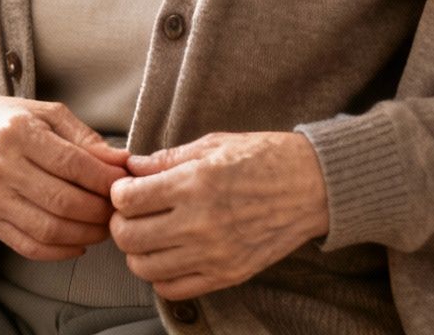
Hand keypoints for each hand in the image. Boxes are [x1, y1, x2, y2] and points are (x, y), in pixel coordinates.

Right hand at [0, 94, 130, 260]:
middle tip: (118, 210)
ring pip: (48, 229)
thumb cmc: (11, 121)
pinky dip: (60, 251)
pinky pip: (29, 246)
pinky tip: (79, 243)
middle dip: (100, 211)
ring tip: (103, 227)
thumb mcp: (48, 114)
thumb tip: (122, 162)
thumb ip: (86, 138)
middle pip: (63, 201)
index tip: (124, 184)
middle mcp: (1, 167)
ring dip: (85, 235)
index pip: (72, 164)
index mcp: (19, 133)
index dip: (104, 180)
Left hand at [107, 132, 328, 300]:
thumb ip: (167, 159)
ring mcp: (214, 254)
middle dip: (121, 223)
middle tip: (131, 213)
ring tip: (150, 234)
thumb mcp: (214, 145)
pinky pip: (173, 289)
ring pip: (145, 267)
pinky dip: (161, 275)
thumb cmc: (265, 158)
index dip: (119, 193)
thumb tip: (131, 168)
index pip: (128, 201)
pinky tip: (169, 255)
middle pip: (129, 237)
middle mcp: (201, 223)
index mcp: (195, 183)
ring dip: (138, 251)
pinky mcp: (228, 275)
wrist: (314, 186)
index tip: (127, 189)